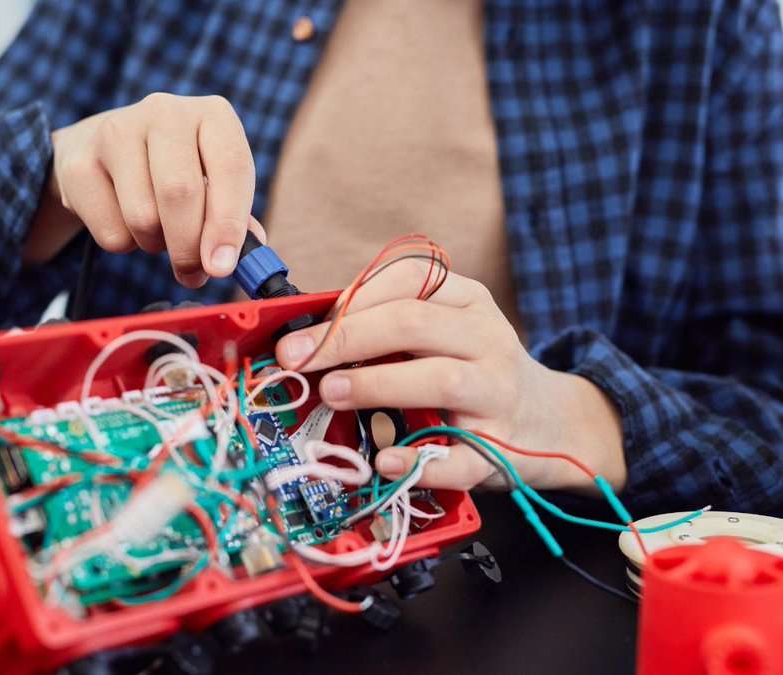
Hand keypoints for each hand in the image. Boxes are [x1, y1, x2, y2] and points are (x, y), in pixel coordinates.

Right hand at [26, 93, 264, 287]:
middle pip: (180, 193)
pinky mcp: (80, 163)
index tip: (223, 266)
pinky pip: (111, 231)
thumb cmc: (172, 171)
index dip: (229, 223)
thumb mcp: (212, 180)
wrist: (100, 150)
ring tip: (158, 231)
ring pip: (143, 218)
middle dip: (189, 248)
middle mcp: (165, 111)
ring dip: (155, 245)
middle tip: (193, 273)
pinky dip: (124, 244)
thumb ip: (234, 217)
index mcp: (212, 113)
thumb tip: (245, 256)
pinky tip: (124, 220)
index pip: (231, 167)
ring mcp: (117, 131)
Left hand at [274, 260, 627, 492]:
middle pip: (413, 324)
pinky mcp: (500, 450)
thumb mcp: (445, 331)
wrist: (551, 423)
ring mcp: (498, 395)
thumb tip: (309, 335)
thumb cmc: (474, 371)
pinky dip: (419, 461)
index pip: (410, 279)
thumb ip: (390, 324)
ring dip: (375, 384)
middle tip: (296, 358)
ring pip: (439, 380)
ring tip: (330, 392)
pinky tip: (384, 460)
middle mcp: (489, 340)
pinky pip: (459, 458)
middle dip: (345, 338)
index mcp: (469, 301)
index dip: (352, 298)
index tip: (307, 324)